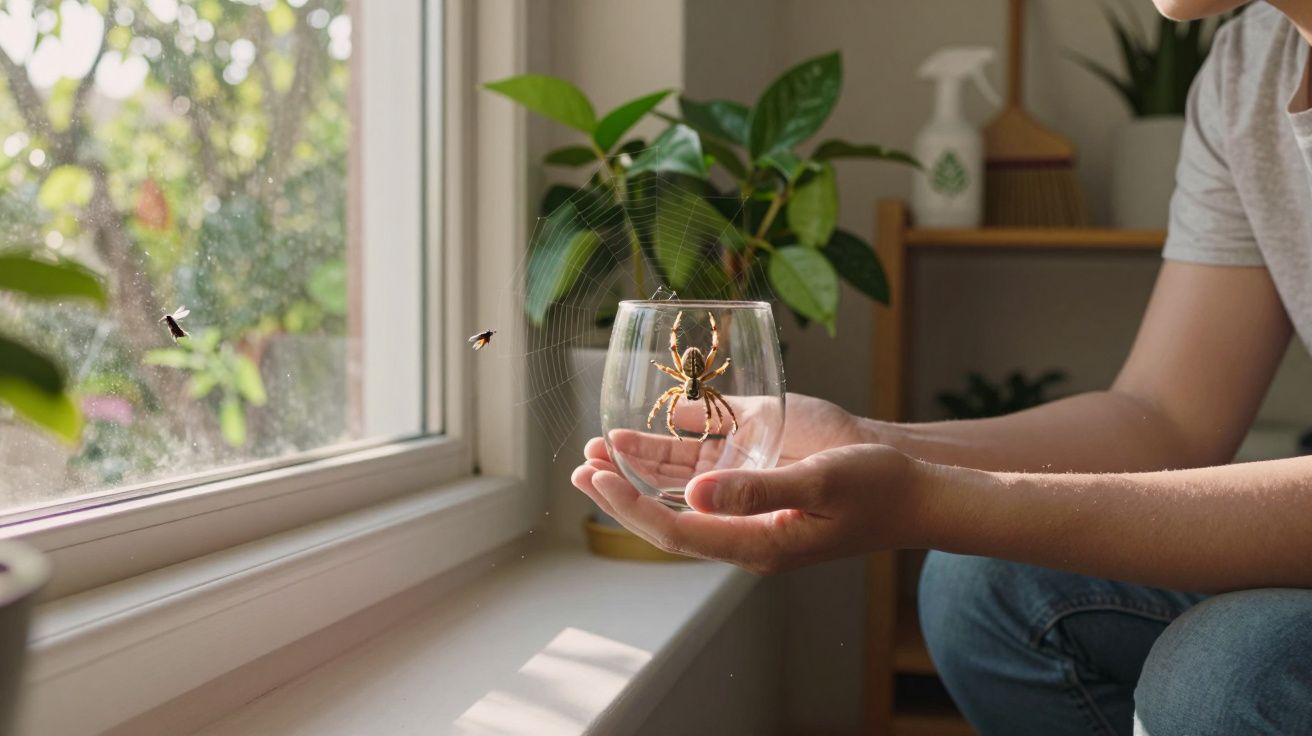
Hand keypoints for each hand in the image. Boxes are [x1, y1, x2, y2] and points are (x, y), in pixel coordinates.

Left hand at [572, 439, 929, 574]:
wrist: (916, 491)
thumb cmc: (876, 487)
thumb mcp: (820, 481)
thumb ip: (757, 489)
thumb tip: (694, 494)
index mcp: (757, 540)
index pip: (676, 531)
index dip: (629, 506)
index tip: (595, 478)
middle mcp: (746, 529)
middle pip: (668, 518)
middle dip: (620, 493)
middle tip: (579, 467)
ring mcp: (753, 509)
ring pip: (682, 496)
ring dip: (641, 473)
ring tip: (598, 451)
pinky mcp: (763, 488)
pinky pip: (708, 478)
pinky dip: (674, 459)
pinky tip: (649, 439)